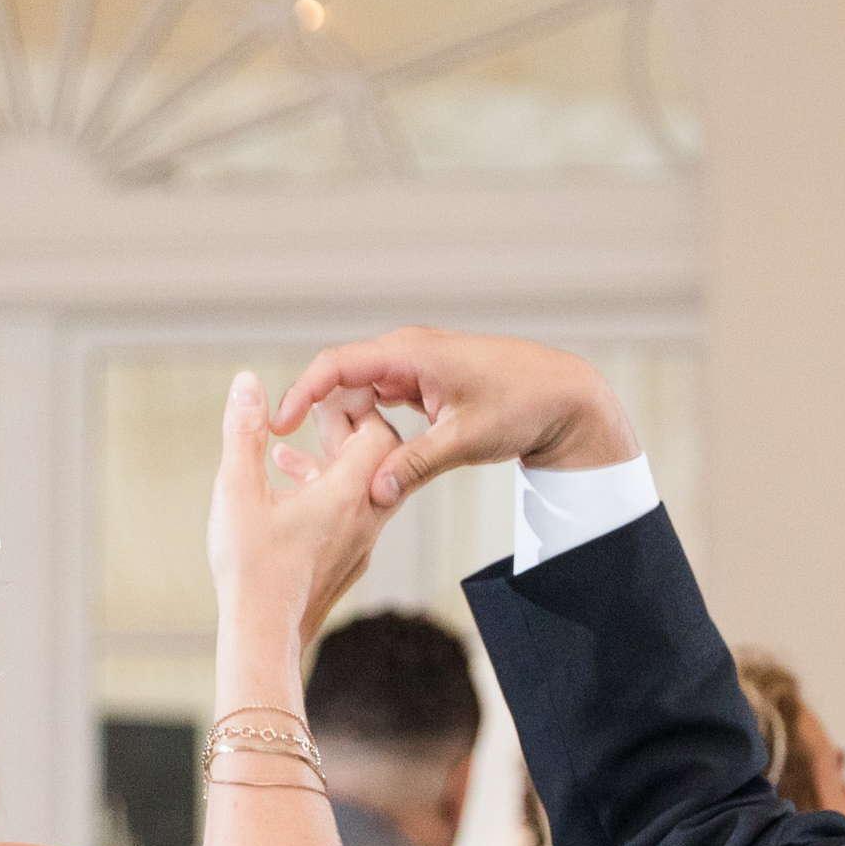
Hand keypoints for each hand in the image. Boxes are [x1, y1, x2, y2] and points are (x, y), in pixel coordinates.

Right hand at [206, 366, 400, 686]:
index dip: (353, 407)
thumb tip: (247, 383)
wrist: (266, 636)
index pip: (377, 431)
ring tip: (283, 455)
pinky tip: (282, 497)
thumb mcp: (238, 489)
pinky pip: (350, 517)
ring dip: (329, 464)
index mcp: (348, 493)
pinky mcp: (348, 564)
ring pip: (362, 488)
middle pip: (379, 457)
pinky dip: (324, 495)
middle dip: (346, 431)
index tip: (321, 400)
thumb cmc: (252, 567)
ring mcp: (360, 544)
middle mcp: (366, 518)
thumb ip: (244, 432)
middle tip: (313, 419)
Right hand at [265, 325, 640, 507]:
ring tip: (356, 467)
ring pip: (363, 397)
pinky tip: (379, 459)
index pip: (336, 365)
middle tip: (331, 466)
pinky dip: (376, 428)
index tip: (278, 424)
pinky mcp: (426, 384)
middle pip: (343, 384)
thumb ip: (414, 465)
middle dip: (331, 423)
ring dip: (354, 430)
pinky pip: (385, 403)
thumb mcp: (466, 440)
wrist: (566, 396)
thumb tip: (371, 493)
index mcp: (411, 352)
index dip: (301, 393)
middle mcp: (407, 352)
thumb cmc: (523, 405)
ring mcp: (416, 366)